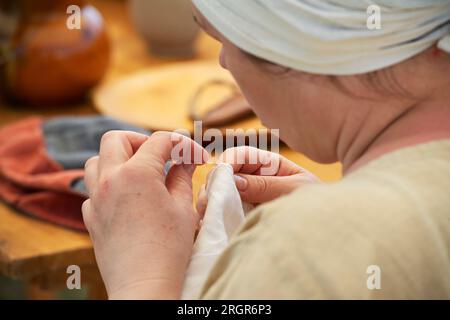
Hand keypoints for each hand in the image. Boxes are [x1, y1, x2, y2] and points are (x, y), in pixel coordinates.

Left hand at [82, 131, 207, 298]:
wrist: (144, 284)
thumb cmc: (169, 248)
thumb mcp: (183, 207)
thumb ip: (182, 176)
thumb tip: (186, 160)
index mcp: (137, 173)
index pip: (161, 141)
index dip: (183, 144)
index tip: (197, 156)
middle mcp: (110, 180)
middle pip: (116, 139)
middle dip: (141, 140)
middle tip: (161, 155)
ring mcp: (96, 199)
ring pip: (96, 161)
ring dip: (117, 159)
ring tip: (139, 173)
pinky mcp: (91, 218)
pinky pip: (93, 190)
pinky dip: (108, 185)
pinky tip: (127, 199)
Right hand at [197, 146, 318, 214]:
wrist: (326, 226)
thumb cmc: (316, 203)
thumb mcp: (295, 190)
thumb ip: (266, 185)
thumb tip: (234, 181)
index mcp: (267, 164)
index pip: (238, 155)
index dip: (225, 165)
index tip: (220, 182)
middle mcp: (253, 177)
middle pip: (222, 173)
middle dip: (214, 184)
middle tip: (209, 203)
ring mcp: (246, 196)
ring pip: (217, 191)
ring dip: (210, 200)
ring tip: (209, 214)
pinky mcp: (241, 214)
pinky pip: (221, 210)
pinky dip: (213, 214)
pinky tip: (212, 221)